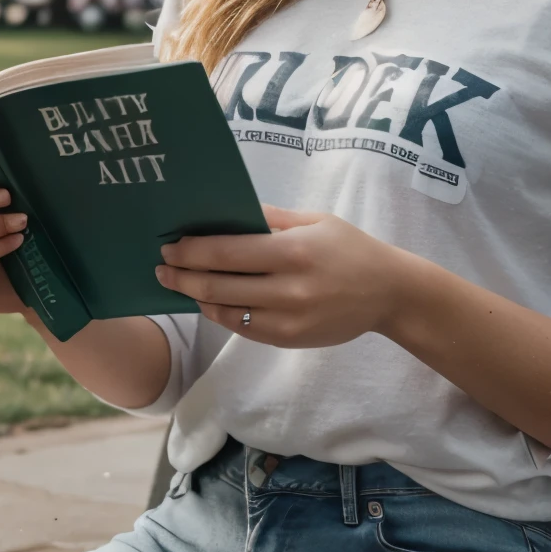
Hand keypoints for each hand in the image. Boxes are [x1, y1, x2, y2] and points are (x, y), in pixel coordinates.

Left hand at [155, 204, 404, 347]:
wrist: (388, 293)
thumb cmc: (350, 249)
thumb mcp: (315, 221)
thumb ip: (270, 217)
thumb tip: (225, 211)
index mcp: (293, 251)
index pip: (227, 251)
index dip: (192, 250)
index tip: (170, 246)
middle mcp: (288, 288)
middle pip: (218, 284)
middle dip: (183, 276)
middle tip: (162, 268)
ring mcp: (287, 319)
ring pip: (225, 311)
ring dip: (197, 297)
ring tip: (181, 285)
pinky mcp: (289, 339)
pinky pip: (242, 328)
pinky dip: (222, 314)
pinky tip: (210, 301)